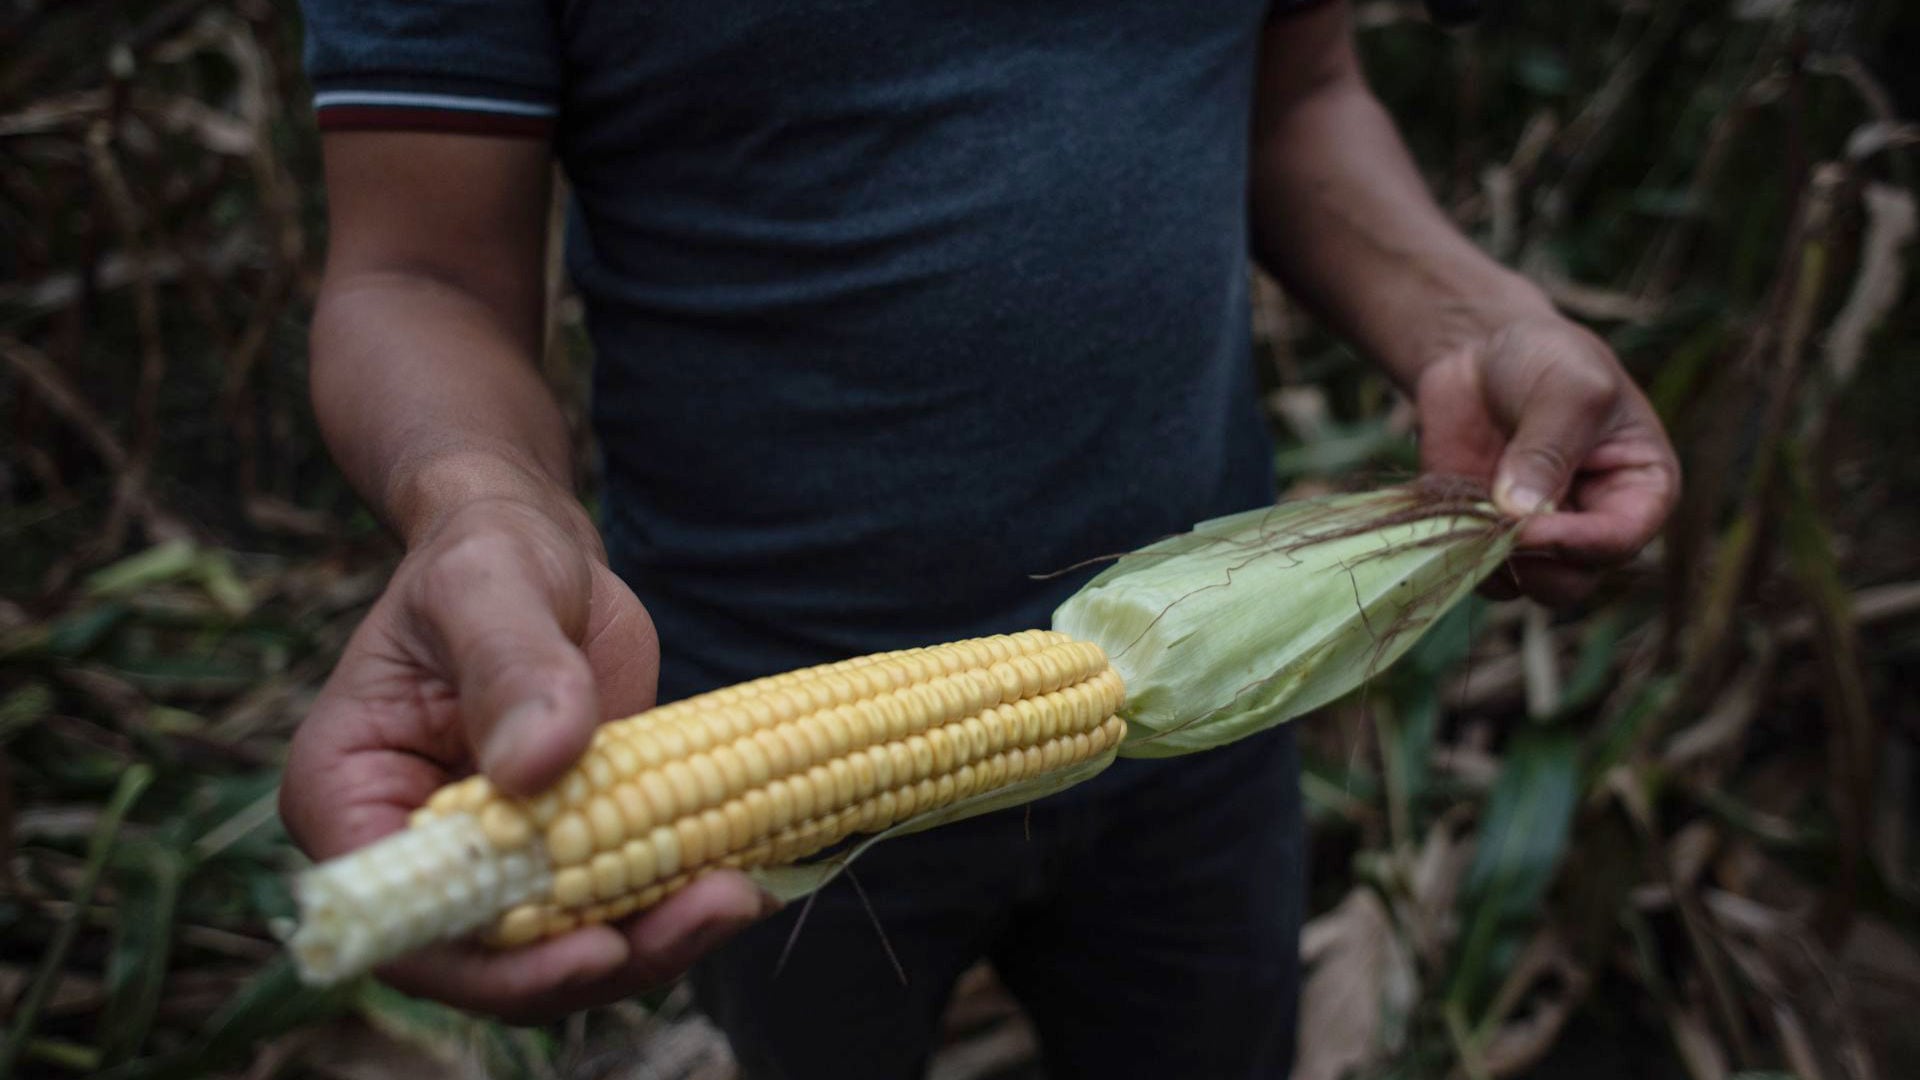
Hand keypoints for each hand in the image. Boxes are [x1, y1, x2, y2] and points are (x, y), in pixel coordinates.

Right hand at [281, 497, 771, 1021]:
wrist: (538, 554)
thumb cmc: (487, 554)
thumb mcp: (489, 586)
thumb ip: (509, 667)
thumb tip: (536, 766)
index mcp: (349, 798)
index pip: (405, 922)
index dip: (495, 965)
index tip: (596, 948)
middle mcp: (416, 853)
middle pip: (497, 958)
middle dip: (606, 956)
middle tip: (715, 906)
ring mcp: (496, 862)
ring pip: (567, 946)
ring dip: (658, 939)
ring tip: (739, 892)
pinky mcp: (566, 852)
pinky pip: (615, 906)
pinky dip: (675, 904)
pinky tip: (742, 875)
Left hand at [1414, 315, 1680, 604]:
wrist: (1484, 352)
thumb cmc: (1548, 360)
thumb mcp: (1567, 390)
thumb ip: (1549, 450)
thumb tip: (1519, 513)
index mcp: (1640, 490)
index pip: (1620, 540)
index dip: (1576, 543)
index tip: (1528, 527)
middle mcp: (1593, 524)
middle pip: (1572, 581)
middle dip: (1533, 561)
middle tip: (1495, 522)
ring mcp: (1538, 535)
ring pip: (1521, 586)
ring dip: (1490, 558)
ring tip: (1469, 507)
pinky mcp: (1485, 534)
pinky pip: (1473, 568)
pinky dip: (1456, 548)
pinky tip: (1446, 510)